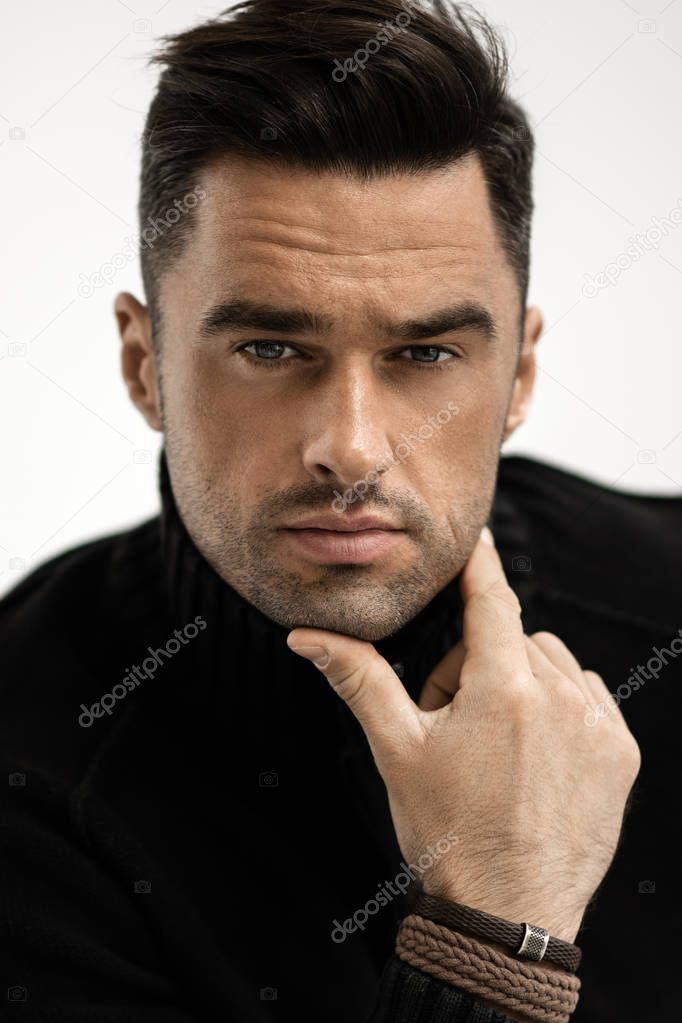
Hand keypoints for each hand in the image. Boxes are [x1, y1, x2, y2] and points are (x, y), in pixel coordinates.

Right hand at [287, 527, 640, 941]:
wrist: (509, 914)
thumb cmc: (447, 832)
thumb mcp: (396, 751)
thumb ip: (359, 679)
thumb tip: (307, 634)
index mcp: (502, 687)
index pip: (491, 600)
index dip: (478, 564)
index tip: (475, 536)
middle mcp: (560, 696)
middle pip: (516, 640)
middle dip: (480, 661)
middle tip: (453, 720)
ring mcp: (598, 726)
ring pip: (555, 665)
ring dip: (524, 683)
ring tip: (495, 743)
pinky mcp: (620, 755)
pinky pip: (589, 697)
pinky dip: (562, 706)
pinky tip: (535, 752)